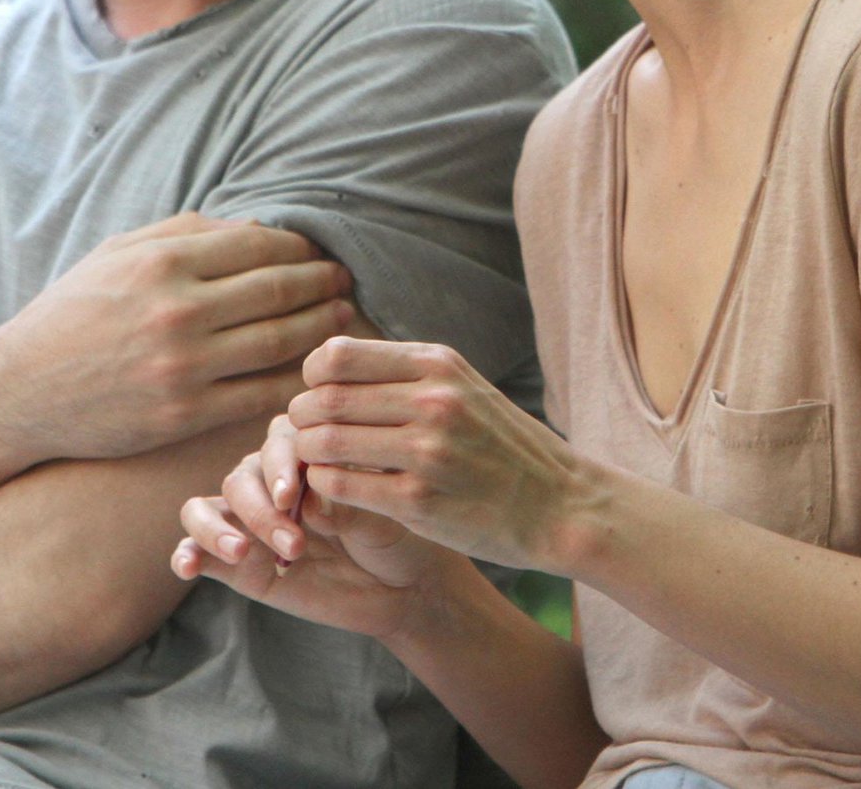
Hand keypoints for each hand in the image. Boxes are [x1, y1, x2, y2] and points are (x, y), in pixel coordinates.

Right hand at [0, 213, 356, 465]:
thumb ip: (187, 233)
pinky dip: (295, 381)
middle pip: (278, 290)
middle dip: (322, 283)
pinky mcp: (183, 415)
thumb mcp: (117, 255)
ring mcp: (182, 366)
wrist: (19, 392)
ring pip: (279, 341)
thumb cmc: (71, 315)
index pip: (257, 245)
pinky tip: (315, 371)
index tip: (319, 252)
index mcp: (161, 262)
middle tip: (346, 282)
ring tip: (343, 319)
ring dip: (321, 328)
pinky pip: (259, 394)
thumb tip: (258, 227)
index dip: (299, 247)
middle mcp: (176, 311)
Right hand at [173, 413, 459, 640]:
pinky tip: (189, 566)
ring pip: (206, 506)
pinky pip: (194, 548)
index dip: (279, 464)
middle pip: (241, 477)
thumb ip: (346, 506)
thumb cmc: (395, 537)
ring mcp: (248, 521)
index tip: (294, 495)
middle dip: (261, 509)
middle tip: (295, 543)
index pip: (277, 441)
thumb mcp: (382, 518)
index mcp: (306, 453)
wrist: (399, 590)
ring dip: (217, 528)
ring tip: (241, 552)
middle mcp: (270, 480)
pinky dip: (186, 552)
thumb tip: (309, 501)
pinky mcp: (235, 562)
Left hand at [286, 337, 600, 572]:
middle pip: (325, 398)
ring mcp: (426, 452)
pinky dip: (323, 486)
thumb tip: (331, 363)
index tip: (318, 395)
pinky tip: (331, 488)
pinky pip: (341, 486)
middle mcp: (432, 400)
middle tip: (301, 431)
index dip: (313, 377)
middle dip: (301, 416)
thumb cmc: (502, 445)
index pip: (337, 355)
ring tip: (311, 460)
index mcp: (438, 364)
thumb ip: (405, 372)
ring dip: (305, 452)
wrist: (559, 505)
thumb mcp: (462, 386)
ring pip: (325, 442)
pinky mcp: (419, 501)